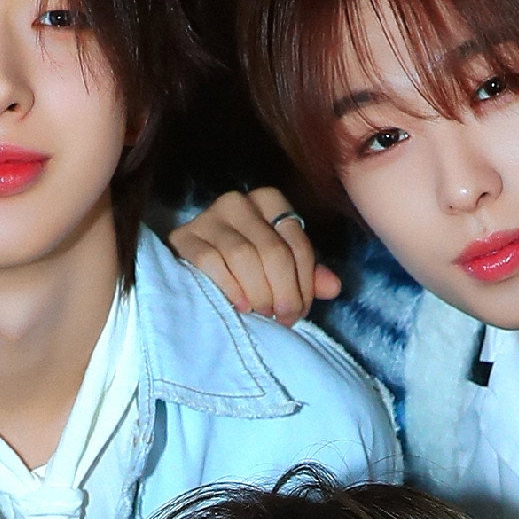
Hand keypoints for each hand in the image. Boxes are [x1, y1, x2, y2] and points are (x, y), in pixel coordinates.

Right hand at [169, 187, 338, 324]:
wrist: (193, 269)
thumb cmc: (245, 268)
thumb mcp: (280, 268)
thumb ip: (307, 275)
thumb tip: (334, 287)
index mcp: (268, 201)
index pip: (297, 243)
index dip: (304, 282)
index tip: (301, 309)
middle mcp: (238, 202)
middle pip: (273, 250)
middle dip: (284, 291)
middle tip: (283, 317)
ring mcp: (208, 217)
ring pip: (243, 256)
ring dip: (259, 293)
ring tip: (262, 313)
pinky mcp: (183, 238)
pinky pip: (211, 263)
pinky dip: (230, 288)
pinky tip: (240, 305)